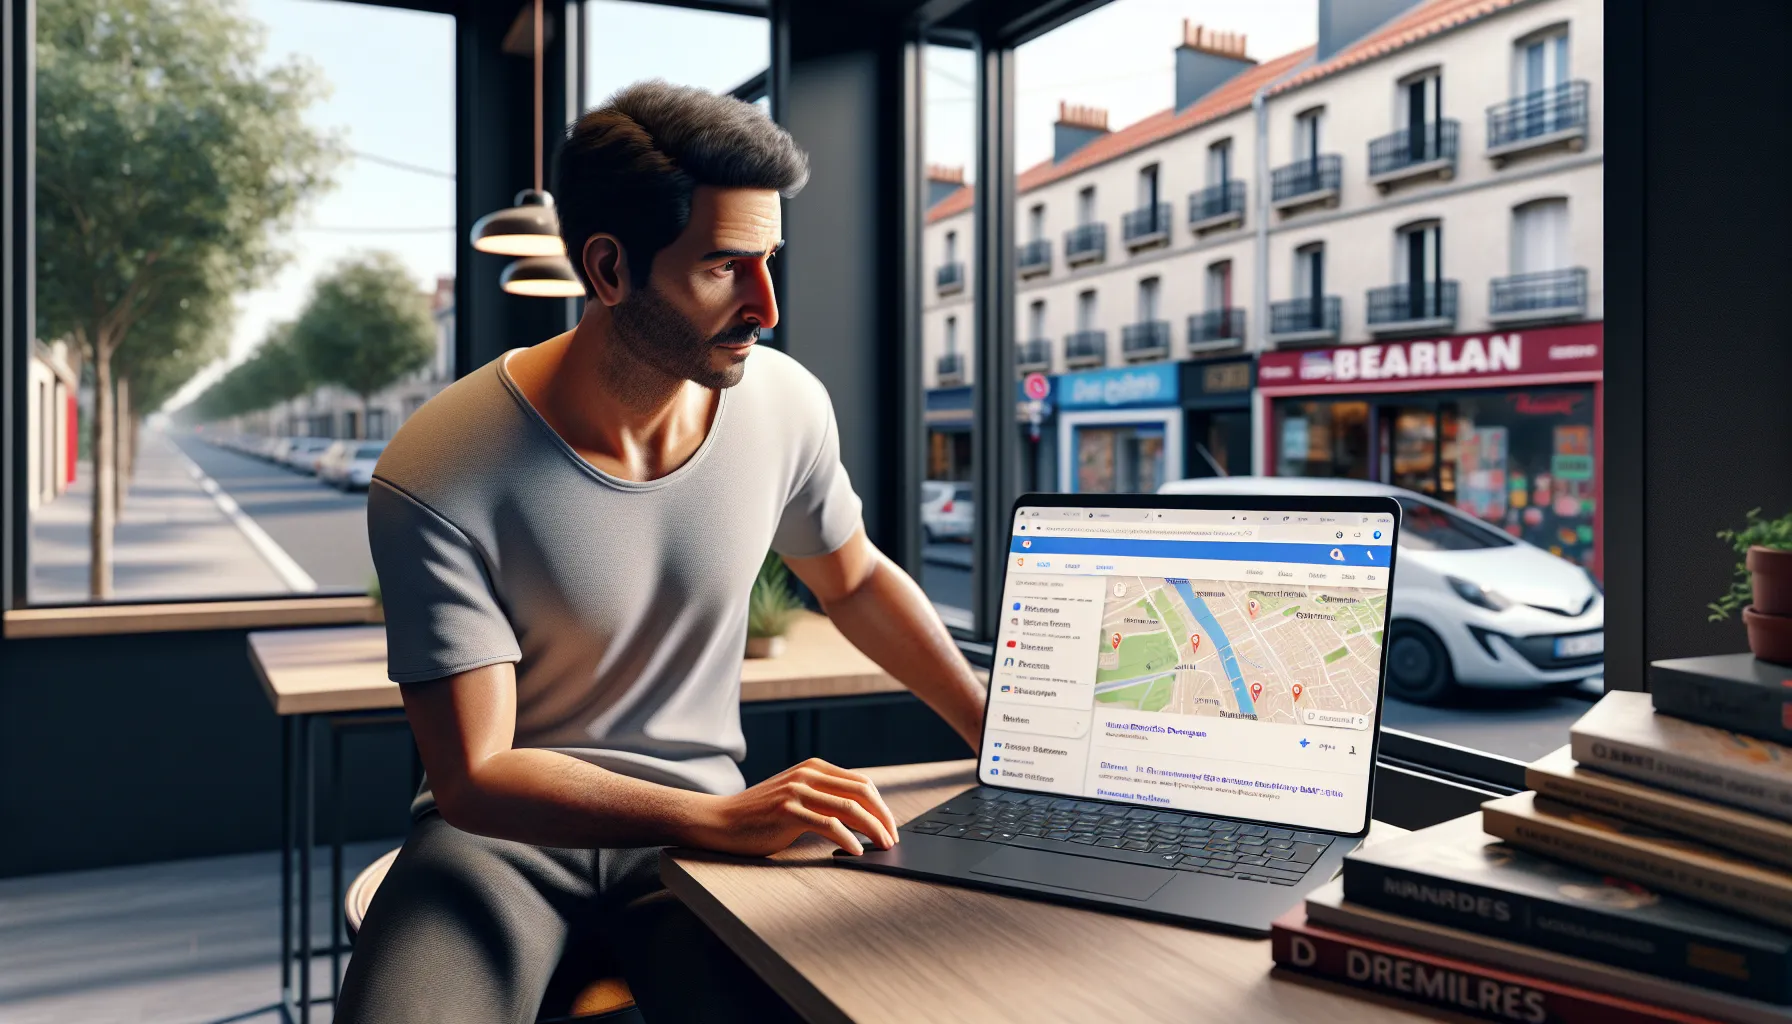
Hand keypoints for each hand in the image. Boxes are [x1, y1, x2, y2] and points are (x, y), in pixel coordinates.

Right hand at [692, 758, 898, 856]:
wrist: (720, 820)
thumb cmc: (759, 815)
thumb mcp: (794, 796)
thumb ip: (821, 797)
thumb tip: (860, 817)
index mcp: (813, 768)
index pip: (861, 783)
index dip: (881, 805)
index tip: (890, 826)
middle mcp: (808, 774)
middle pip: (861, 792)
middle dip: (884, 817)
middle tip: (893, 839)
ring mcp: (797, 790)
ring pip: (849, 807)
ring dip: (873, 829)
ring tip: (883, 846)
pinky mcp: (788, 811)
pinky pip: (828, 824)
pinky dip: (848, 839)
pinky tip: (857, 851)